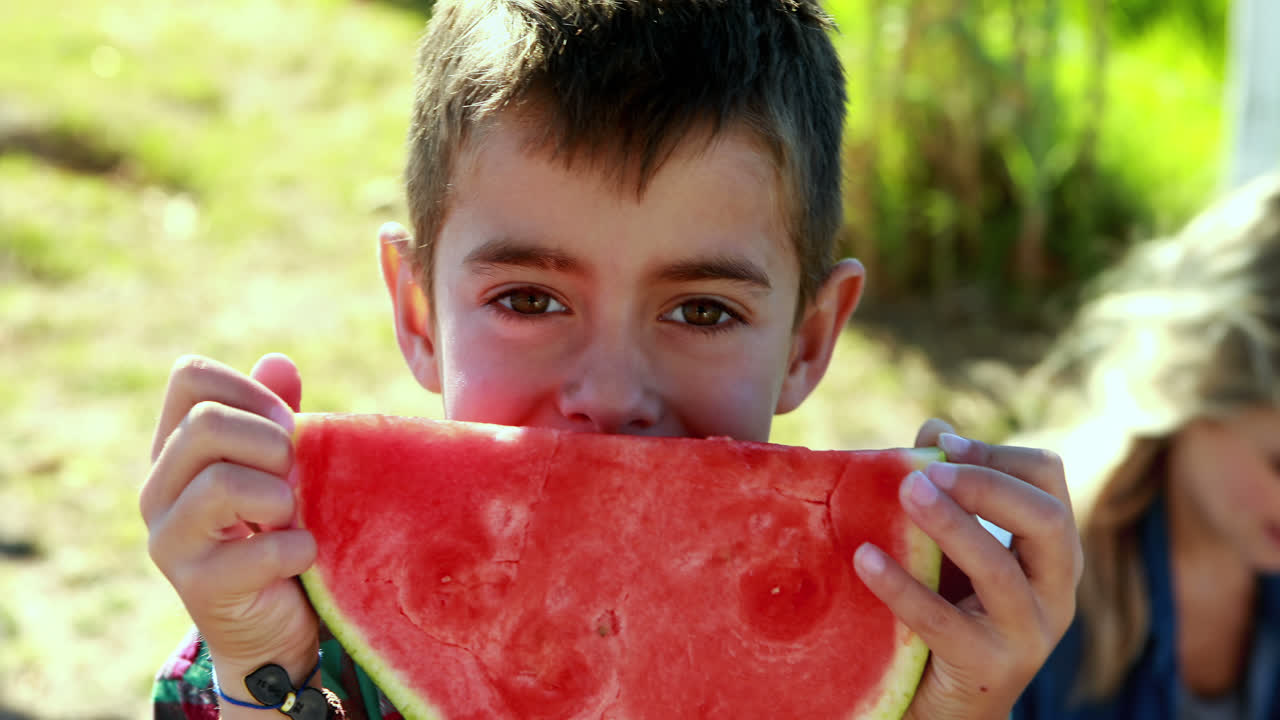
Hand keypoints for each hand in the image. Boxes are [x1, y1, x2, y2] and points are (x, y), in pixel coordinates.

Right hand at [140, 354, 319, 697]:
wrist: (274, 626)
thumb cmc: (278, 533)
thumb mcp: (279, 469)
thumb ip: (276, 415)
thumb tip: (278, 361)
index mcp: (176, 449)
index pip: (189, 377)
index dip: (248, 388)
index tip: (288, 423)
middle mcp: (159, 490)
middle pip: (205, 424)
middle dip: (271, 443)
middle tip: (296, 476)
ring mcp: (170, 540)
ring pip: (221, 484)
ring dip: (281, 497)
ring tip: (292, 517)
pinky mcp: (198, 587)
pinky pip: (259, 550)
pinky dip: (298, 548)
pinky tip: (303, 556)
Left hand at [853, 418, 1082, 719]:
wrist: (944, 706)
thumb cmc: (951, 614)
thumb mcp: (954, 549)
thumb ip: (948, 490)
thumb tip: (936, 427)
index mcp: (1053, 553)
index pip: (1050, 482)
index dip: (999, 454)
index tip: (942, 443)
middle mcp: (1056, 591)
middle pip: (1047, 520)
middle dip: (985, 486)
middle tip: (925, 471)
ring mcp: (1028, 635)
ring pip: (1000, 571)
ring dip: (951, 525)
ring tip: (904, 494)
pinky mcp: (988, 670)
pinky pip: (945, 622)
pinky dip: (903, 586)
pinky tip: (864, 558)